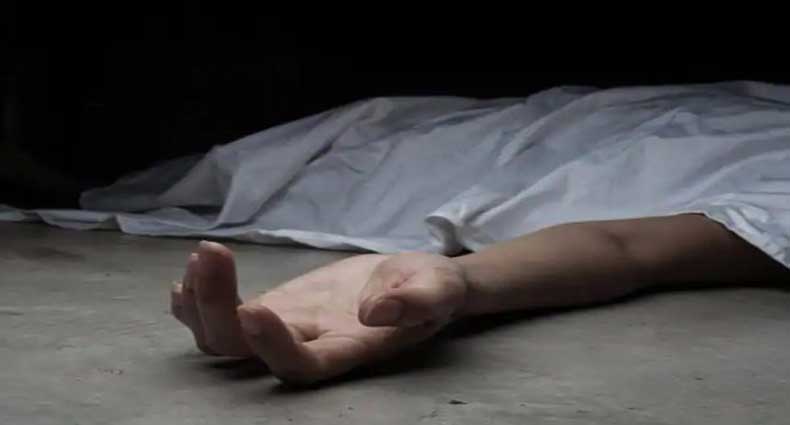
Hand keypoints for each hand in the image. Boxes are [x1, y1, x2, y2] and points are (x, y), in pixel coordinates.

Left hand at [170, 241, 468, 384]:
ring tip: (204, 254)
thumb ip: (416, 301)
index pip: (302, 366)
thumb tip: (377, 312)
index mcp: (348, 351)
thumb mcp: (437, 288)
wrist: (414, 281)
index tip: (255, 307)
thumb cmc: (431, 287)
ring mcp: (285, 327)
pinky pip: (226, 313)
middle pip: (245, 353)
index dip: (273, 346)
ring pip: (225, 337)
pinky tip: (188, 273)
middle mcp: (308, 346)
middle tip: (212, 253)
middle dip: (217, 309)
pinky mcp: (277, 305)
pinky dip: (199, 299)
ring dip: (202, 301)